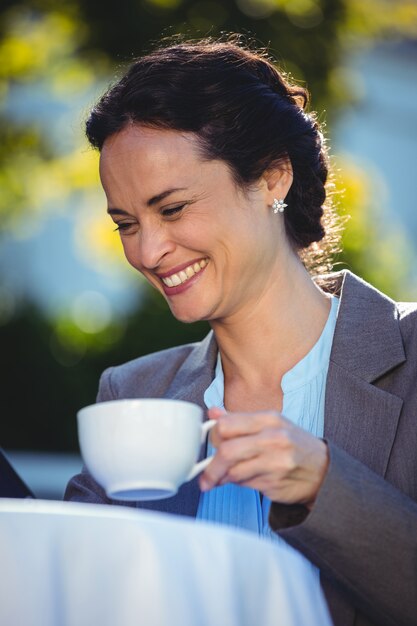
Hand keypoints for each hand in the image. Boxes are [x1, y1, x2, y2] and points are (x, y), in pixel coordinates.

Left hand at [199, 407, 328, 507]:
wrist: (324, 471)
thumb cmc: (294, 445)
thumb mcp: (271, 425)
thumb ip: (239, 420)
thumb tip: (213, 412)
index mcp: (268, 420)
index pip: (226, 425)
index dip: (212, 436)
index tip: (209, 444)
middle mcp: (272, 439)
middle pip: (226, 451)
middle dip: (211, 467)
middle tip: (206, 474)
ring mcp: (275, 463)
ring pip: (233, 472)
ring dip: (223, 479)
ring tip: (222, 479)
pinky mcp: (275, 483)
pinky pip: (245, 485)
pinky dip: (239, 484)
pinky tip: (245, 480)